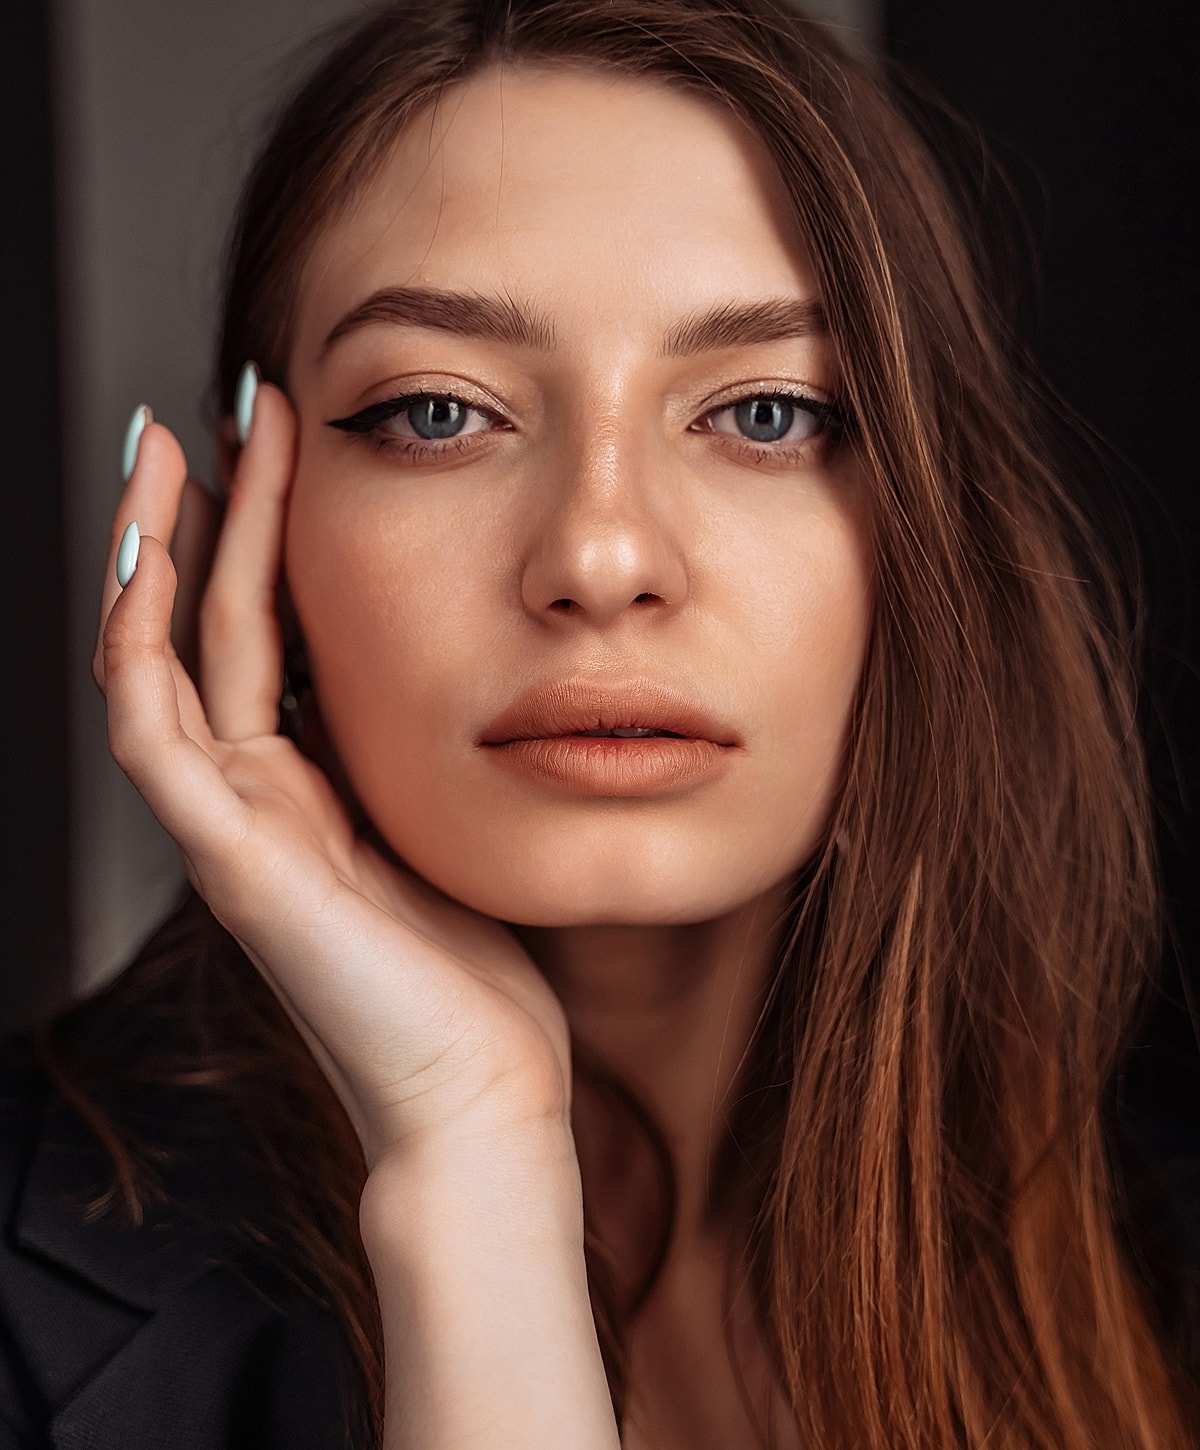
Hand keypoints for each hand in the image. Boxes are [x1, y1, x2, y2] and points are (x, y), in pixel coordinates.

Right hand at [96, 387, 573, 1170]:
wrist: (481, 1096)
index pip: (268, 636)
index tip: (294, 445)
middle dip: (211, 515)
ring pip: (163, 662)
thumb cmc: (484, 976)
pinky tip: (151, 557)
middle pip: (209, 629)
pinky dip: (140, 643)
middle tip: (225, 409)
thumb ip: (429, 757)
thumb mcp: (455, 828)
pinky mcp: (232, 863)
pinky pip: (158, 734)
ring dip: (161, 553)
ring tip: (175, 445)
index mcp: (314, 788)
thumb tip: (463, 671)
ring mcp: (234, 829)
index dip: (268, 538)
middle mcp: (259, 798)